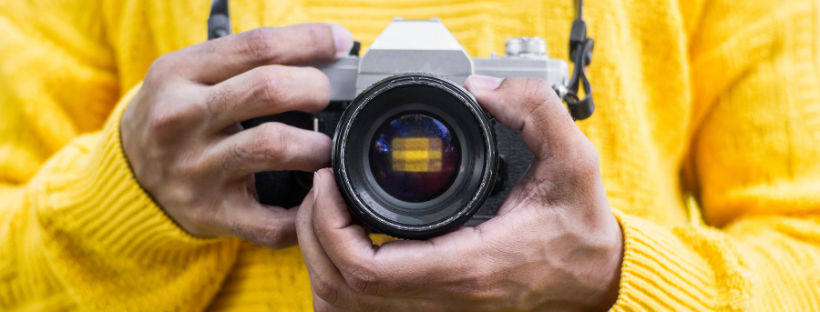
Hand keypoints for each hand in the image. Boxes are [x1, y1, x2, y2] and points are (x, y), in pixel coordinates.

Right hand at [121, 24, 352, 247]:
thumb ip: (244, 62)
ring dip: (317, 146)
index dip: (310, 41)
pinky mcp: (211, 213)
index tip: (339, 42)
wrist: (125, 176)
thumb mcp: (190, 75)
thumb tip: (323, 52)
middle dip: (315, 88)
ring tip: (327, 146)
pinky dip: (305, 211)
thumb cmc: (174, 116)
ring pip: (275, 146)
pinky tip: (316, 196)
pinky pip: (271, 220)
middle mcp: (182, 118)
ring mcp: (195, 169)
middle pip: (269, 89)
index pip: (257, 46)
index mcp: (178, 73)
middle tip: (328, 96)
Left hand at [297, 75, 622, 310]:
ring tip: (328, 211)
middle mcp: (445, 293)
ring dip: (323, 258)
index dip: (331, 226)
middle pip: (342, 289)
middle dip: (315, 235)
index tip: (330, 181)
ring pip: (348, 305)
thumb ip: (535, 111)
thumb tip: (483, 88)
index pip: (368, 269)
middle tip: (321, 188)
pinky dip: (343, 276)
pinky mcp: (437, 303)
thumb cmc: (580, 228)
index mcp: (467, 264)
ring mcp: (438, 305)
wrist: (595, 276)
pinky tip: (348, 240)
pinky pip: (368, 305)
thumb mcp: (574, 161)